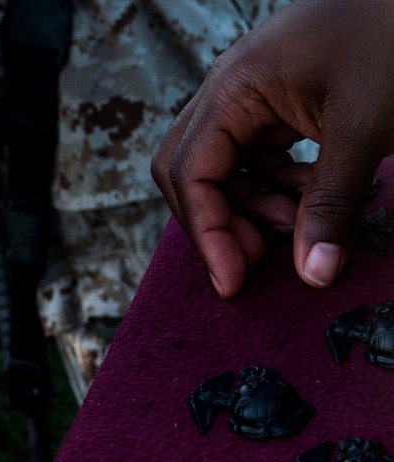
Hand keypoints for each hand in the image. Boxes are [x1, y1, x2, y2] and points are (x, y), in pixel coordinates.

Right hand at [151, 0, 393, 296]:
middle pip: (191, 171)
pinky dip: (275, 188)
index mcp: (233, 88)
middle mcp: (230, 91)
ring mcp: (252, 95)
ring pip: (223, 168)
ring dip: (250, 208)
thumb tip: (313, 272)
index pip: (191, 173)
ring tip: (298, 228)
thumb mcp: (365, 129)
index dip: (208, 232)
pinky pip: (256, 157)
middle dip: (219, 221)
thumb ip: (332, 204)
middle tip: (256, 260)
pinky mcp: (278, 102)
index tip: (233, 280)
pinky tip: (310, 201)